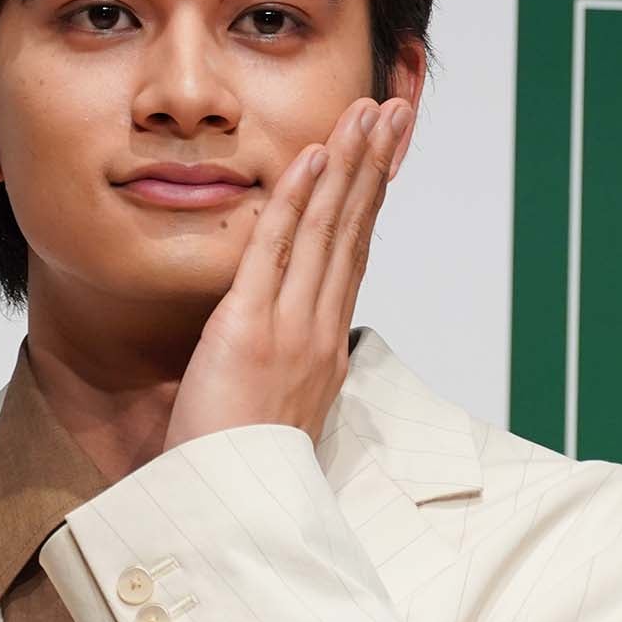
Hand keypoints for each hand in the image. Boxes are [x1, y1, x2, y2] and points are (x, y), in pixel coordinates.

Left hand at [162, 96, 415, 450]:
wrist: (227, 512)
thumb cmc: (235, 464)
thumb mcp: (266, 402)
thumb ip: (275, 356)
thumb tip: (270, 325)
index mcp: (324, 346)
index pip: (354, 255)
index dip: (369, 198)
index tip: (382, 152)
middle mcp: (319, 331)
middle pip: (355, 230)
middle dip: (374, 164)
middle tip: (394, 109)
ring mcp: (291, 329)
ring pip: (329, 230)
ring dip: (348, 164)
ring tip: (365, 113)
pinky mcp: (250, 330)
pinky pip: (276, 251)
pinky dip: (296, 200)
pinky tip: (311, 158)